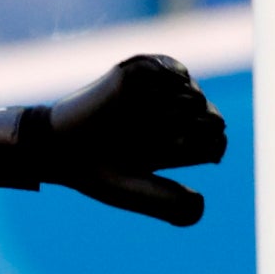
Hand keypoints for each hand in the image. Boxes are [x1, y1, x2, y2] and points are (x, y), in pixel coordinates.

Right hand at [0, 55, 228, 226]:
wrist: (58, 146)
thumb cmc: (93, 172)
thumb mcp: (134, 192)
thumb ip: (168, 203)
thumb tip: (200, 203)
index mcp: (174, 144)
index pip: (216, 141)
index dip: (206, 149)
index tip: (172, 156)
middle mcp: (170, 116)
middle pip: (211, 118)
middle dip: (187, 133)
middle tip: (149, 140)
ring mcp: (158, 91)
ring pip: (194, 94)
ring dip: (169, 111)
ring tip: (134, 121)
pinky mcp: (140, 70)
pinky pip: (173, 70)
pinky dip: (165, 83)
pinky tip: (142, 98)